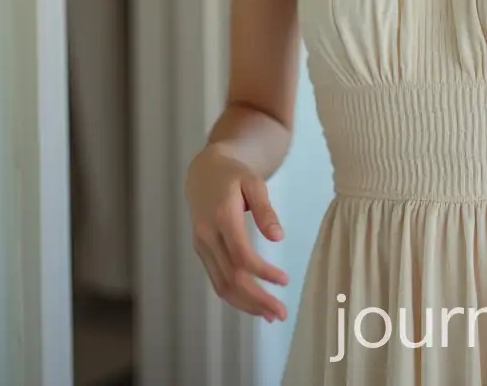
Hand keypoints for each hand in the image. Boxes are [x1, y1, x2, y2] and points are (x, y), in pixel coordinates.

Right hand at [184, 144, 288, 320]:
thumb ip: (266, 209)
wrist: (204, 172)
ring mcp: (202, 246)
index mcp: (222, 217)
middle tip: (281, 313)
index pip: (241, 255)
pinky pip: (217, 280)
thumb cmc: (234, 175)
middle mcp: (207, 236)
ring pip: (221, 285)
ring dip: (246, 304)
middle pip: (231, 277)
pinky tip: (253, 304)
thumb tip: (279, 237)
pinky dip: (235, 297)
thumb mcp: (254, 182)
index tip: (284, 280)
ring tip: (271, 314)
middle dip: (257, 299)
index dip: (262, 272)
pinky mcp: (202, 252)